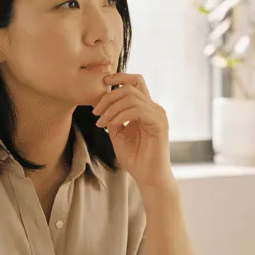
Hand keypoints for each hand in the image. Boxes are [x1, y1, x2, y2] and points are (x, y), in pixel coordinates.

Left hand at [91, 73, 174, 190]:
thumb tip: (103, 105)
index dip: (119, 77)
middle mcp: (154, 108)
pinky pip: (137, 110)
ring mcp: (158, 114)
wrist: (148, 178)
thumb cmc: (135, 158)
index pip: (135, 82)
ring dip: (111, 108)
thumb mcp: (118, 134)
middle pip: (130, 86)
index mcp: (146, 108)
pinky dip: (120, 115)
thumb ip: (113, 117)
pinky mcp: (160, 123)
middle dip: (108, 96)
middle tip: (95, 112)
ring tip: (101, 123)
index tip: (101, 84)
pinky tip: (112, 126)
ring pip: (132, 97)